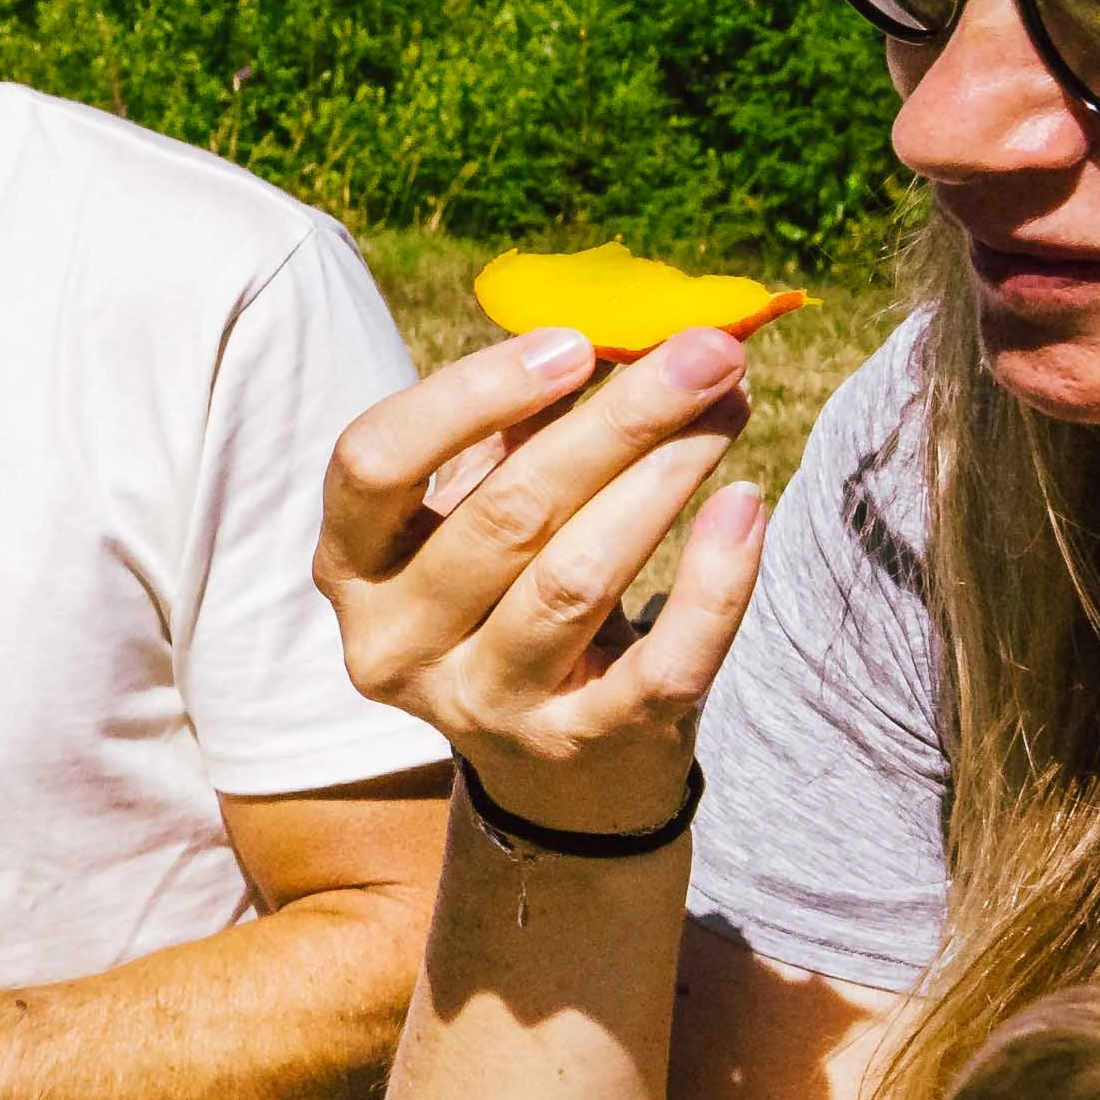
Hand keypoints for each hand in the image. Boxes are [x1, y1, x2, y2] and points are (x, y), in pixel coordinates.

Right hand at [315, 321, 771, 842]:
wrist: (557, 769)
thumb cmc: (510, 592)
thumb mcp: (481, 510)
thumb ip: (523, 426)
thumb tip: (627, 330)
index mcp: (352, 566)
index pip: (372, 464)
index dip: (468, 394)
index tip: (574, 343)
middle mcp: (396, 644)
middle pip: (506, 514)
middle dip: (617, 419)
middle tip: (705, 349)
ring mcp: (485, 706)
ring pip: (578, 579)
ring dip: (665, 478)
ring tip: (729, 406)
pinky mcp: (580, 747)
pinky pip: (661, 664)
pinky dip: (713, 585)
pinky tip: (747, 509)